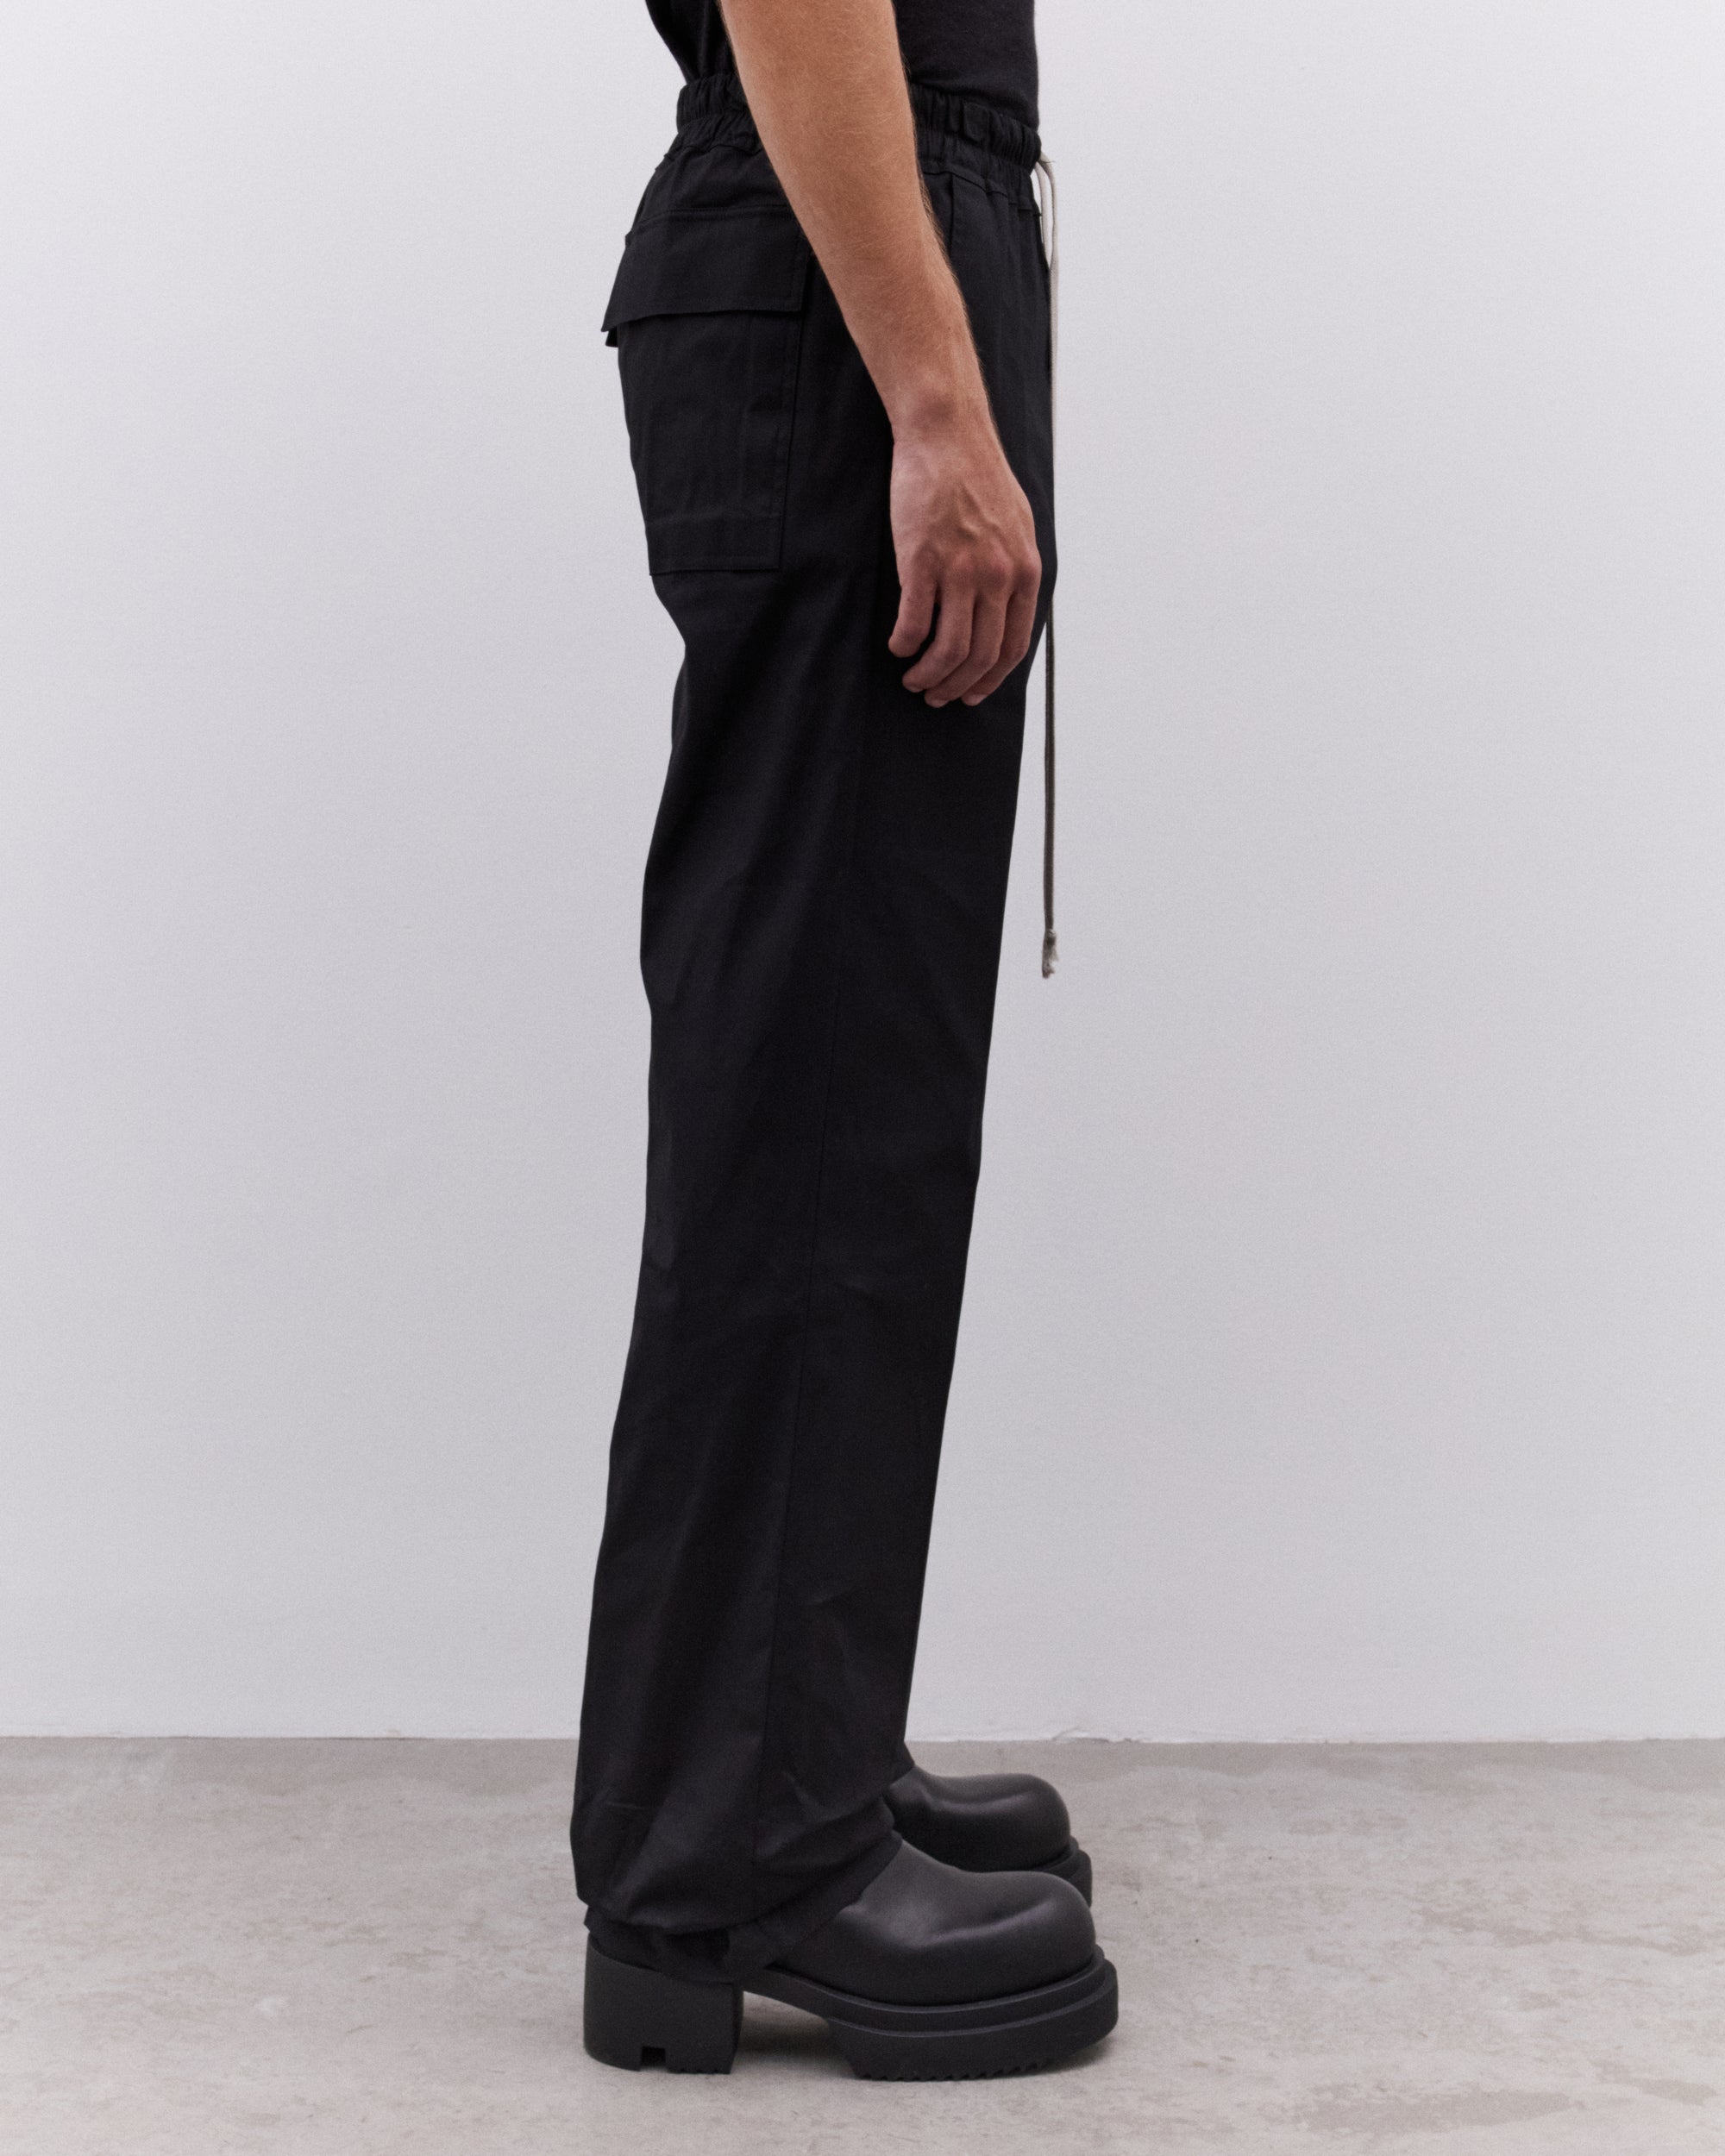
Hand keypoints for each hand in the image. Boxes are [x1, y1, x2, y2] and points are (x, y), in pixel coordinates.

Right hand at [887, 415, 1040, 707]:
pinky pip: (914, 622)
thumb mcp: (1017, 525)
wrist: (947, 434)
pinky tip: (898, 646)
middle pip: (978, 656)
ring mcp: (960, 570)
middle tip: (936, 695)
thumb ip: (1013, 570)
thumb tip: (1005, 609)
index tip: (972, 693)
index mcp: (1024, 571)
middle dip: (956, 686)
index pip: (1012, 647)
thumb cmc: (977, 475)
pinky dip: (904, 644)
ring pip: (947, 649)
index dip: (990, 679)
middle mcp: (997, 576)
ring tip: (914, 679)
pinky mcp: (922, 561)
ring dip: (928, 674)